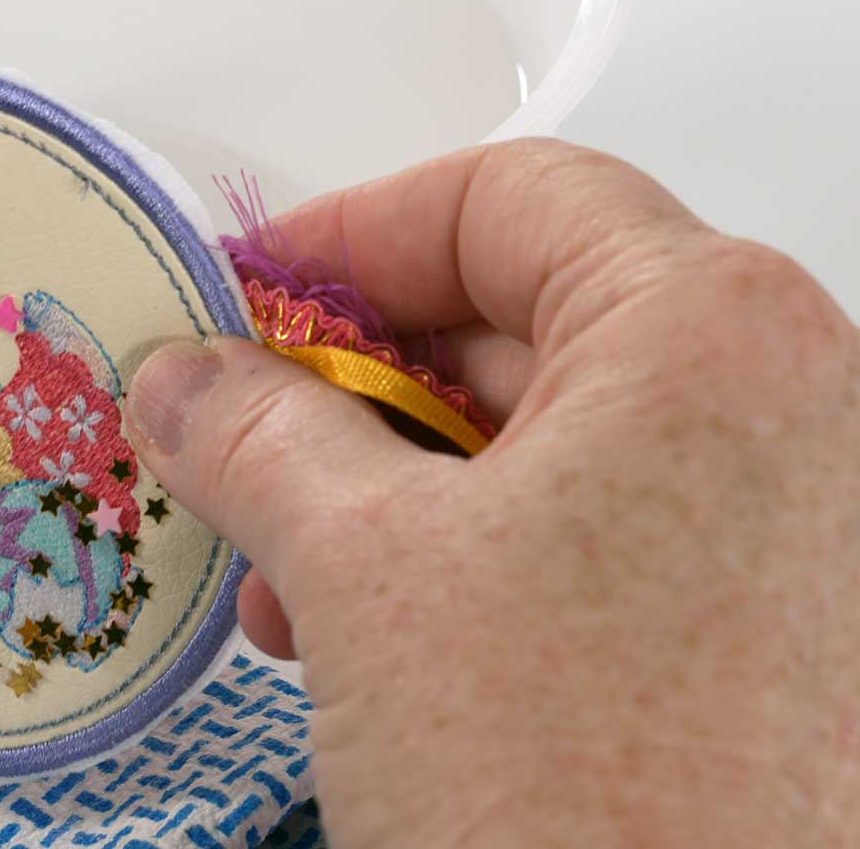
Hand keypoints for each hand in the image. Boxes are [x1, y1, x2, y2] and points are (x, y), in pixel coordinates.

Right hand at [127, 140, 859, 845]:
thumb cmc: (586, 790)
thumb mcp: (366, 572)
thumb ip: (256, 434)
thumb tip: (189, 377)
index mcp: (710, 331)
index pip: (503, 196)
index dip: (349, 235)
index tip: (244, 295)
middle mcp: (788, 405)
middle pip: (524, 317)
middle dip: (355, 386)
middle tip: (240, 437)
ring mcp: (795, 524)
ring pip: (550, 440)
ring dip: (394, 490)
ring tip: (292, 570)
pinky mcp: (771, 629)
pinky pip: (597, 535)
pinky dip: (471, 560)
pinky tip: (377, 634)